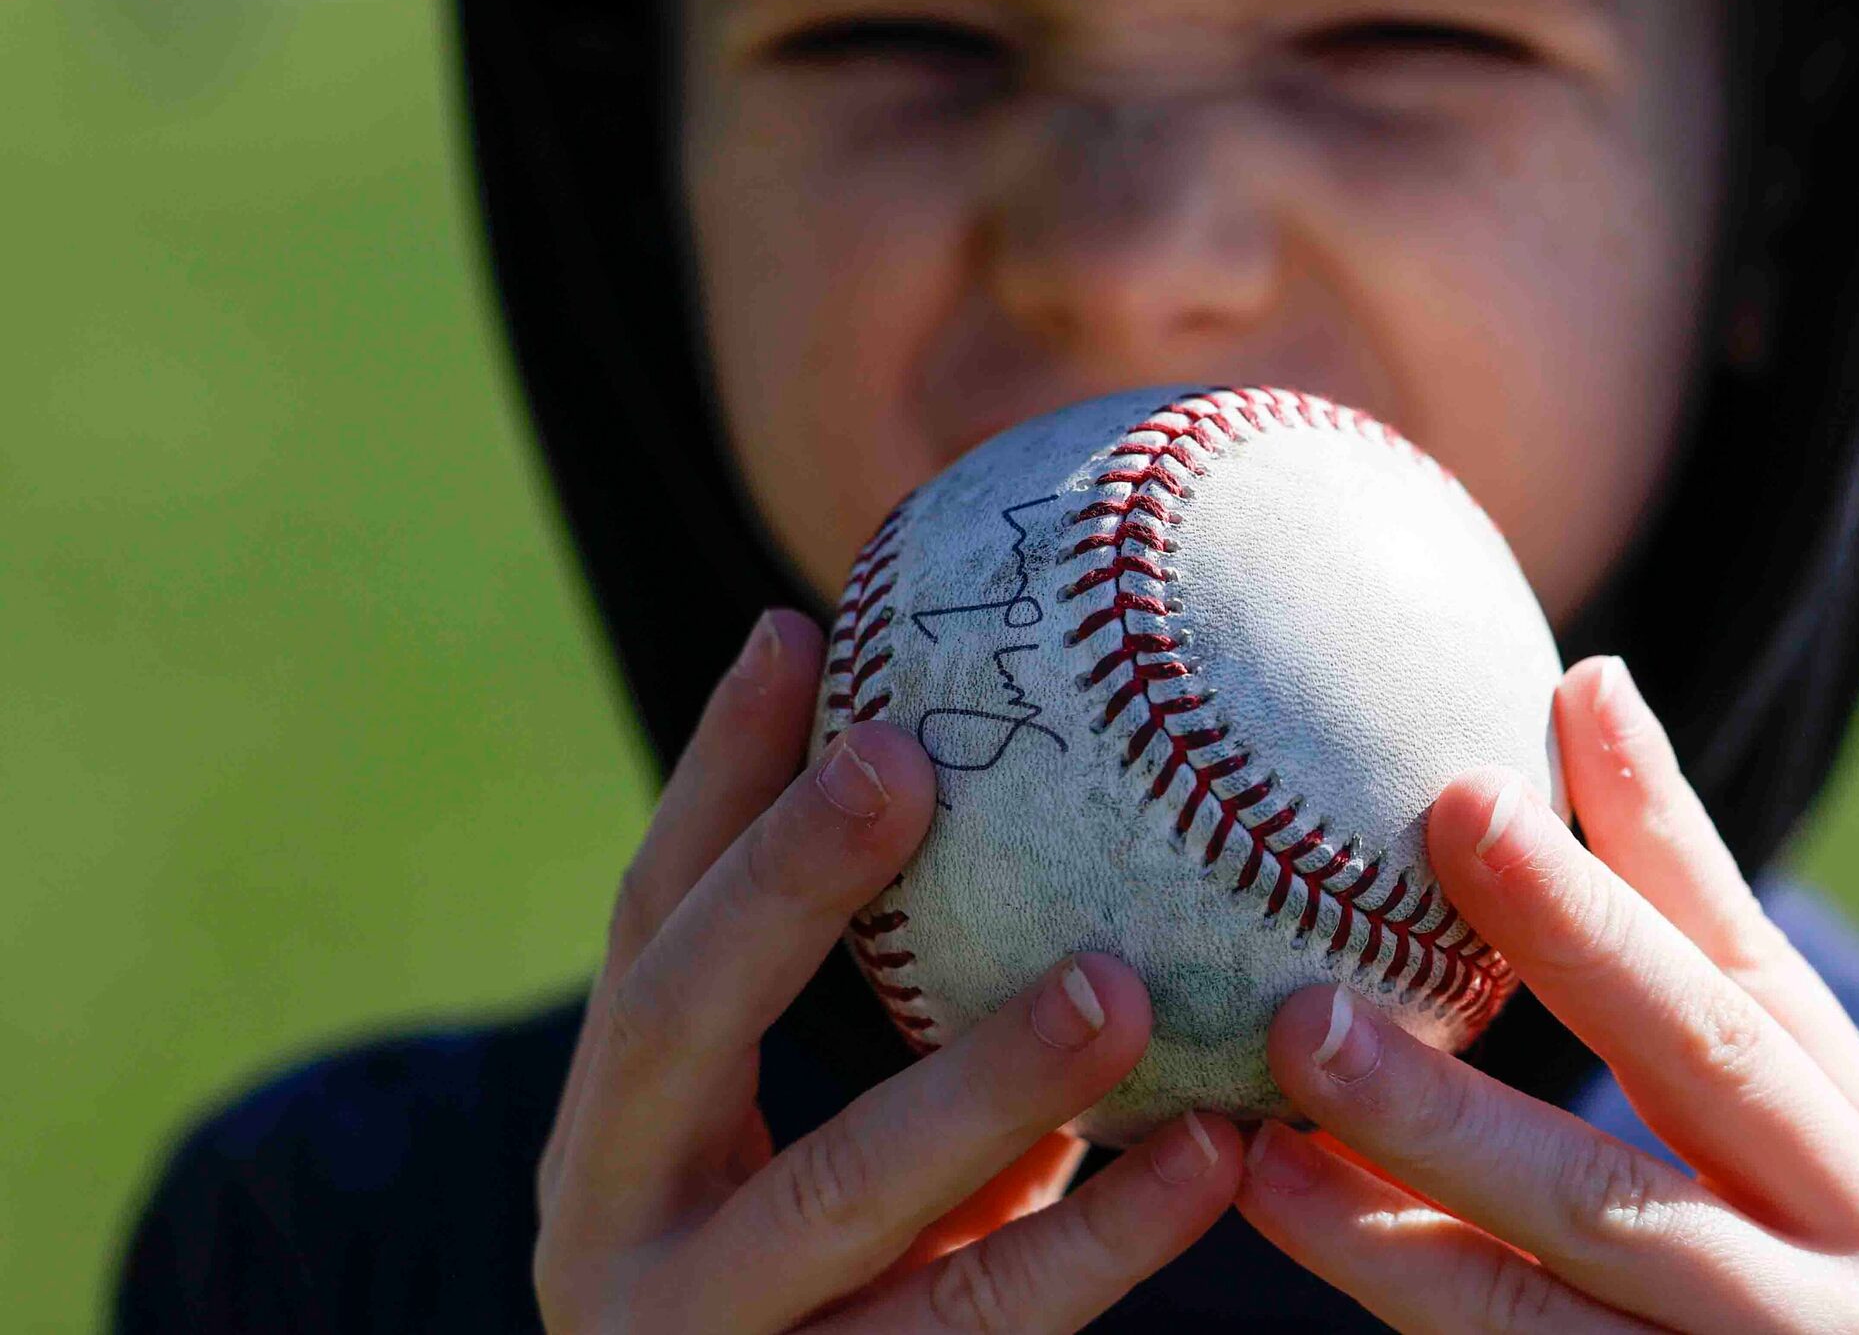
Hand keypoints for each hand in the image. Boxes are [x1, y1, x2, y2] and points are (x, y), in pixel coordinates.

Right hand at [533, 609, 1241, 1333]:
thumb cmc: (845, 1289)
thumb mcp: (832, 1146)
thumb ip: (902, 1007)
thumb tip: (1044, 765)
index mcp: (614, 1135)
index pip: (644, 925)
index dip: (713, 779)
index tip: (797, 630)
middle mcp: (619, 1234)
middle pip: (679, 1026)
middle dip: (786, 883)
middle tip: (914, 758)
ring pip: (837, 1200)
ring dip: (979, 1083)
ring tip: (1119, 985)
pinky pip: (974, 1329)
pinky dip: (1097, 1243)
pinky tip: (1208, 1158)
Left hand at [1236, 656, 1858, 1332]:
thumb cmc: (1803, 1230)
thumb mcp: (1781, 1086)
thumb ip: (1680, 909)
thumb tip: (1593, 679)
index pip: (1735, 991)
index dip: (1602, 895)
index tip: (1466, 792)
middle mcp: (1850, 1275)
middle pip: (1660, 1134)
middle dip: (1492, 1047)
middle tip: (1322, 983)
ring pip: (1563, 1282)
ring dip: (1410, 1183)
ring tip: (1275, 1104)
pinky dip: (1394, 1282)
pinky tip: (1285, 1203)